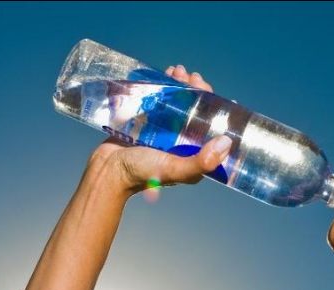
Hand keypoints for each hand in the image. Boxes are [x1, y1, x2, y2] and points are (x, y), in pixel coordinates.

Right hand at [87, 65, 229, 196]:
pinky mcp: (147, 124)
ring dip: (181, 86)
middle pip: (196, 112)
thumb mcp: (174, 169)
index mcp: (193, 155)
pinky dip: (164, 87)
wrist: (107, 170)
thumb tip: (226, 143)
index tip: (217, 95)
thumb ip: (201, 162)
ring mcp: (164, 132)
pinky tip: (166, 74)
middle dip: (197, 92)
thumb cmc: (140, 173)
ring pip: (178, 104)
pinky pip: (160, 102)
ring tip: (178, 71)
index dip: (217, 111)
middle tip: (193, 77)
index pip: (211, 130)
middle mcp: (181, 143)